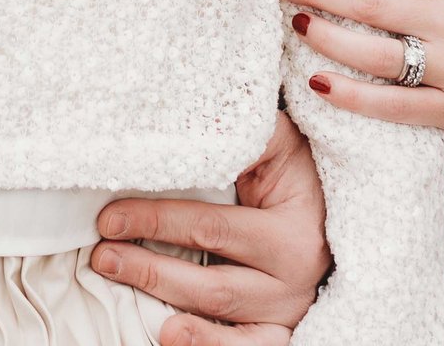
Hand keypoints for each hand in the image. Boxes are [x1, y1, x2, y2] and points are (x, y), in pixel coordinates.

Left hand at [90, 109, 328, 345]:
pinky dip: (210, 345)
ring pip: (223, 316)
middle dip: (150, 269)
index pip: (212, 228)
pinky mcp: (282, 330)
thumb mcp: (279, 144)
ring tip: (125, 292)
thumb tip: (192, 121)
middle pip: (213, 282)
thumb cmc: (300, 172)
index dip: (157, 222)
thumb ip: (240, 135)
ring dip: (169, 305)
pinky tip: (172, 338)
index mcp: (291, 232)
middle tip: (103, 255)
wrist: (340, 208)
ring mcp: (287, 310)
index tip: (111, 218)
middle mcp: (294, 278)